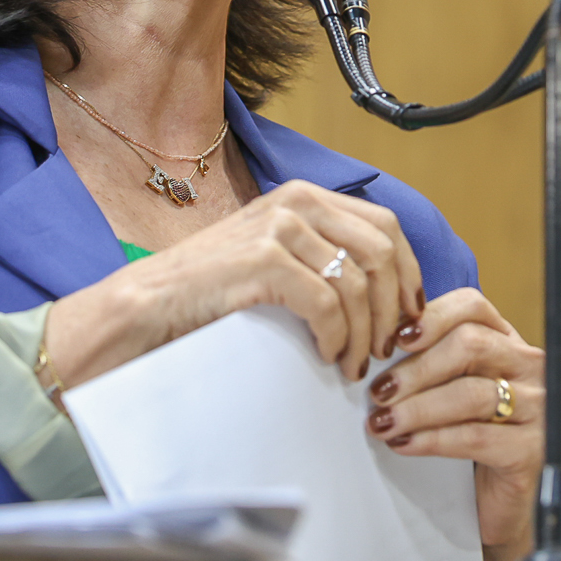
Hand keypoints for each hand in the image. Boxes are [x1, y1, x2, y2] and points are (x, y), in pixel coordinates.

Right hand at [42, 180, 425, 388]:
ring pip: (358, 284)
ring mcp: (279, 228)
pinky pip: (327, 304)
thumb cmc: (213, 290)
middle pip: (382, 252)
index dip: (409, 273)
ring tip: (355, 364)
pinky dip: (337, 337)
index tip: (410, 316)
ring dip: (365, 333)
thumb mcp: (275, 255)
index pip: (387, 225)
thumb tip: (385, 286)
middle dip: (393, 308)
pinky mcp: (264, 260)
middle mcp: (297, 201)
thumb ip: (321, 253)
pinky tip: (328, 356)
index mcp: (305, 196)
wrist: (150, 304)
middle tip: (388, 348)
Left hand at [363, 288, 544, 560]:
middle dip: (416, 369)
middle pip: (470, 345)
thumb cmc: (472, 438)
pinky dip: (432, 439)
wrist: (500, 503)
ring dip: (418, 407)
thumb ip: (429, 364)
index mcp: (506, 341)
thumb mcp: (451, 390)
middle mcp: (527, 367)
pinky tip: (405, 444)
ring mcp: (536, 407)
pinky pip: (475, 436)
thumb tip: (375, 352)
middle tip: (379, 392)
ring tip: (384, 422)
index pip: (472, 307)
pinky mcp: (531, 449)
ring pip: (471, 393)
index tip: (393, 341)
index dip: (430, 318)